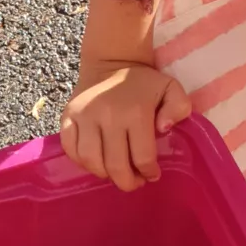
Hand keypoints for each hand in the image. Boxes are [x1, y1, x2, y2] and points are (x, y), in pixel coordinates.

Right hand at [60, 61, 190, 191]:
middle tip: (133, 182)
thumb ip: (178, 107)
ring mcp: (84, 116)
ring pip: (90, 160)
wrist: (111, 63)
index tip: (151, 175)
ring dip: (103, 174)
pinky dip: (81, 161)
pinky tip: (95, 161)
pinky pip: (70, 149)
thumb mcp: (171, 89)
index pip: (142, 157)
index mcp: (135, 112)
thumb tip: (164, 128)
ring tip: (113, 173)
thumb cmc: (143, 83)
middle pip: (114, 165)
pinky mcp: (67, 117)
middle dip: (126, 182)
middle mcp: (107, 115)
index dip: (148, 173)